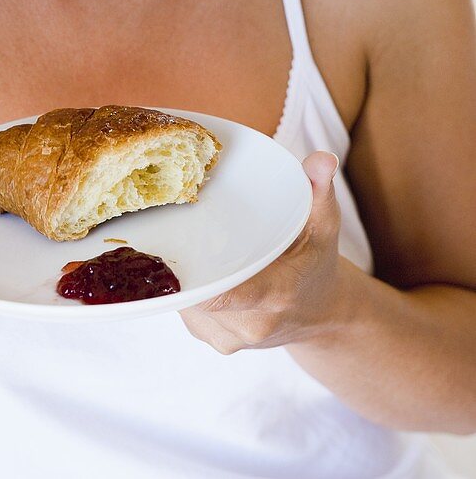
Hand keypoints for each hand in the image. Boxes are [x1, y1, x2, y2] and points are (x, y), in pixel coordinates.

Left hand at [180, 151, 345, 352]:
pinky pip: (187, 311)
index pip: (225, 293)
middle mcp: (250, 326)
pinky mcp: (216, 342)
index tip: (176, 242)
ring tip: (189, 244)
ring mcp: (230, 339)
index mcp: (275, 295)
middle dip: (182, 261)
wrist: (321, 314)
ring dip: (183, 274)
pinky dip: (188, 289)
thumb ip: (320, 190)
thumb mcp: (324, 226)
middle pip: (196, 293)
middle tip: (177, 226)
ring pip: (186, 303)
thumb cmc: (316, 263)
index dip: (194, 275)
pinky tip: (197, 268)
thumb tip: (322, 158)